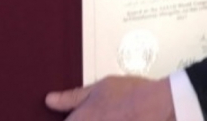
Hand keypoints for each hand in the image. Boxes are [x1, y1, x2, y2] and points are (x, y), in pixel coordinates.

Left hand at [45, 75, 174, 119]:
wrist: (157, 106)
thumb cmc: (128, 94)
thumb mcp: (99, 88)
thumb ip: (72, 97)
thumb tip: (49, 100)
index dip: (65, 120)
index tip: (72, 116)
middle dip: (80, 119)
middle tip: (99, 113)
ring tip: (111, 114)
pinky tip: (117, 119)